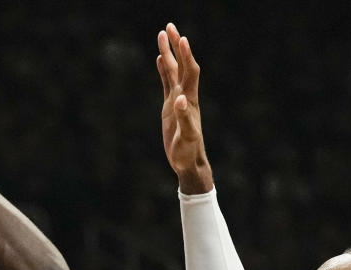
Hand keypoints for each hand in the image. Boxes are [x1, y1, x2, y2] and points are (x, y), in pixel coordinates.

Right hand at [157, 23, 212, 193]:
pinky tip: (160, 60)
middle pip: (182, 66)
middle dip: (176, 46)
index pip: (190, 72)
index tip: (182, 38)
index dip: (187, 56)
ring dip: (169, 54)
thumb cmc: (187, 152)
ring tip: (162, 35)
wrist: (188, 162)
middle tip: (169, 27)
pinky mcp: (170, 107)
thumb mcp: (186, 137)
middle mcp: (185, 96)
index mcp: (190, 100)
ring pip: (173, 72)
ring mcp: (177, 100)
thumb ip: (184, 118)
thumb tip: (179, 99)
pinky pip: (167, 83)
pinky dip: (164, 70)